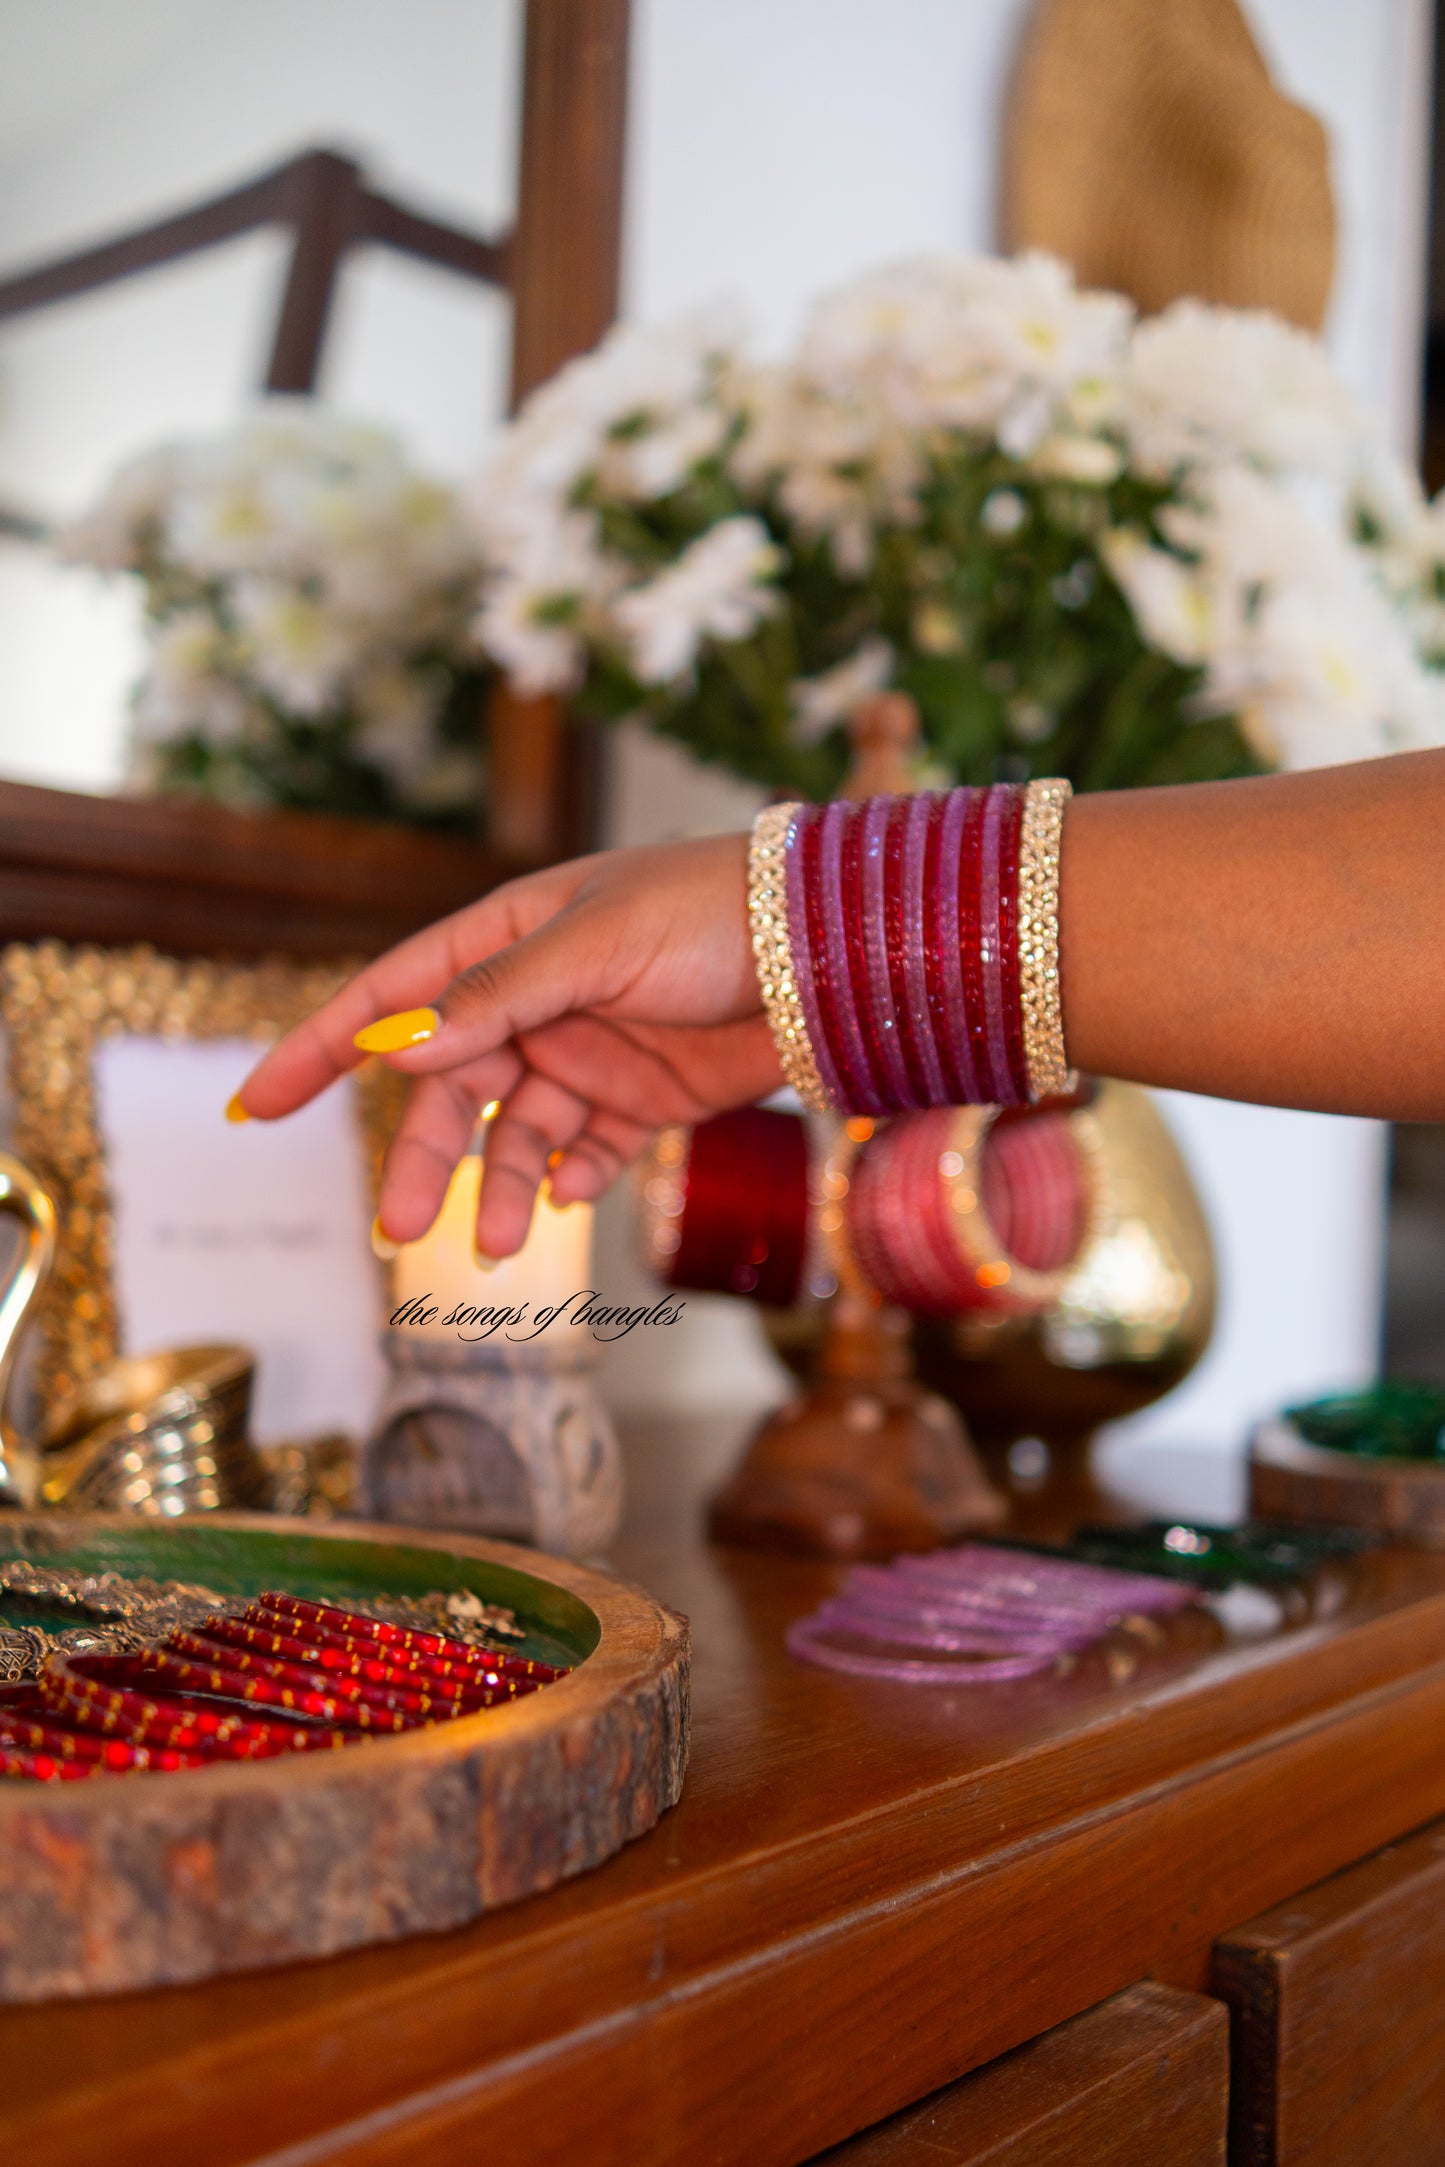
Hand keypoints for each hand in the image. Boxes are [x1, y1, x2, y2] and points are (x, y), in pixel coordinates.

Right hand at [234, 832, 778, 1256]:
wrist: (829, 949)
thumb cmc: (709, 912)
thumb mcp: (594, 943)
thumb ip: (496, 998)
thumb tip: (395, 1047)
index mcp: (506, 943)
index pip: (390, 998)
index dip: (322, 1049)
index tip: (256, 1107)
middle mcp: (535, 1002)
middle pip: (449, 1090)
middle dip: (425, 1157)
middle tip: (402, 1228)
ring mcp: (587, 1055)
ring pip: (518, 1136)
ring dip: (506, 1187)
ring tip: (508, 1243)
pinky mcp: (642, 1103)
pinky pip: (586, 1155)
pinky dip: (573, 1182)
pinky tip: (577, 1194)